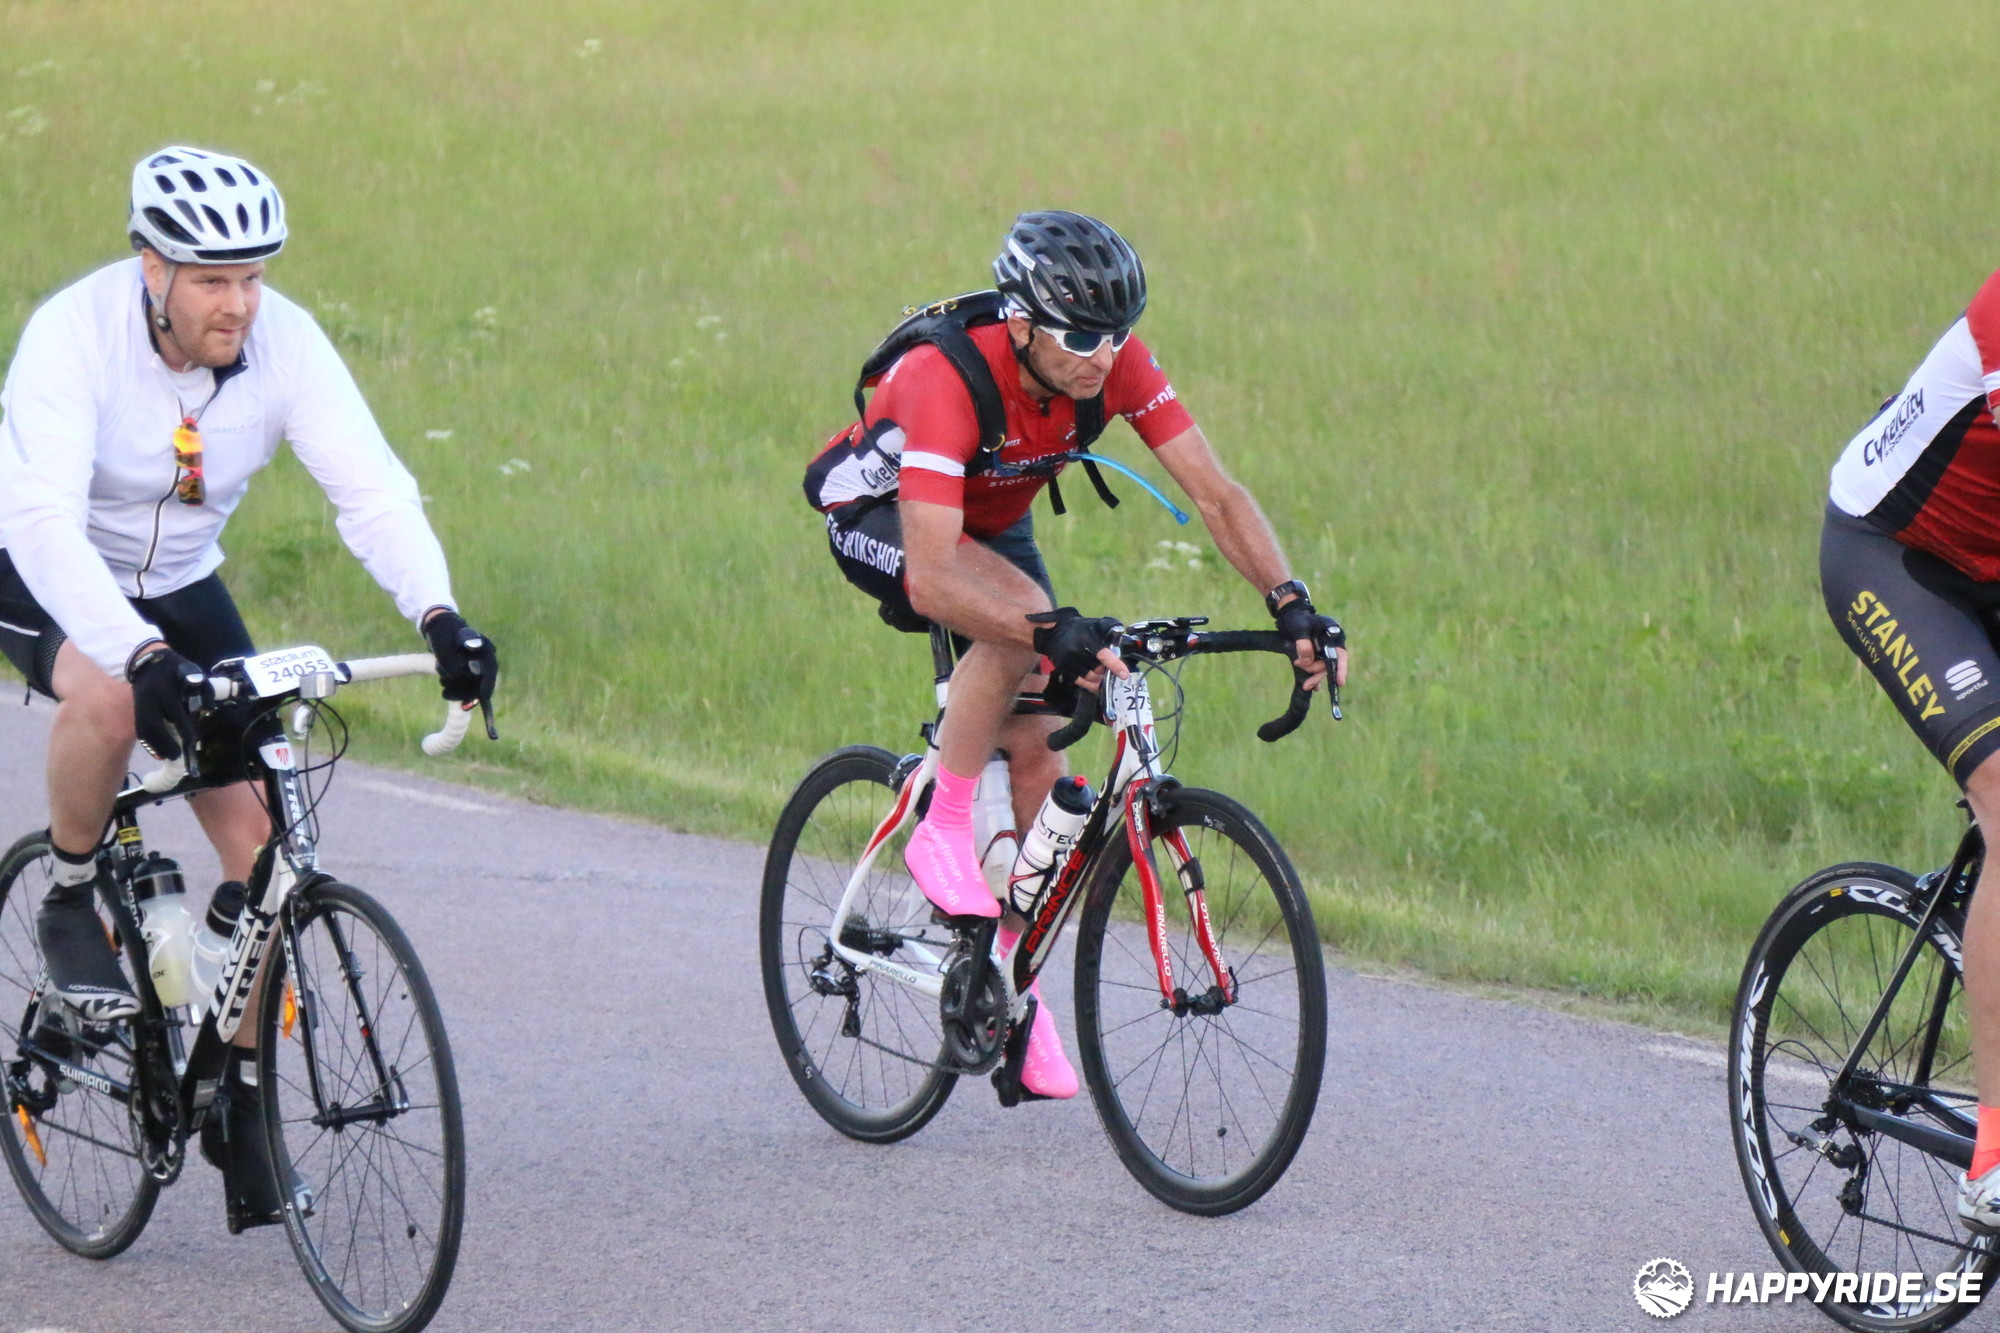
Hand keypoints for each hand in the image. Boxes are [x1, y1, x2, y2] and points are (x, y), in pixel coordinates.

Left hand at [128, 643, 205, 760]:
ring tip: (193, 727)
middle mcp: (160, 689)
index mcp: (144, 700)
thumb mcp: (142, 707)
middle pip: (174, 716)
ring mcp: (177, 679)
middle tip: (189, 744)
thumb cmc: (148, 691)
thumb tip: (162, 756)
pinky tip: (205, 709)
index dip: (162, 744)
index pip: (151, 726)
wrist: (150, 658)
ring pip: (189, 703)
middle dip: (184, 733)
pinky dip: (207, 702)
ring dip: (193, 719)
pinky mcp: (192, 671)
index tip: (173, 756)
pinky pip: (204, 690)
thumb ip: (151, 728)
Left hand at [422, 610, 497, 705]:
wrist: (438, 628)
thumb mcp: (442, 644)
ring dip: (458, 690)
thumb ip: (449, 659)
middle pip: (482, 681)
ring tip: (443, 688)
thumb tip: (456, 674)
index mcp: (483, 647)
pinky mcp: (467, 672)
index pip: (490, 668)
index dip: (488, 684)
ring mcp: (476, 666)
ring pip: (472, 686)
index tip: (485, 697)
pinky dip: (456, 691)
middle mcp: (482, 658)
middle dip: (470, 693)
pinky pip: (465, 686)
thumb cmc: (442, 633)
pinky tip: (445, 691)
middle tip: (461, 705)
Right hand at [1026, 608, 1128, 684]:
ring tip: (1102, 674)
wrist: (1054, 631)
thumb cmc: (1080, 628)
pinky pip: (1080, 682)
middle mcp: (1074, 649)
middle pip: (1097, 669)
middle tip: (1110, 669)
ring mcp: (1067, 660)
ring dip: (1099, 678)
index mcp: (1085, 637)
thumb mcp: (1095, 623)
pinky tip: (1094, 681)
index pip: (1102, 654)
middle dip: (1106, 671)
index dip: (1114, 665)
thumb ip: (1110, 627)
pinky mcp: (1062, 668)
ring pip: (1090, 677)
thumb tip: (1122, 635)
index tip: (1124, 674)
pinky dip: (1089, 684)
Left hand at [1272, 596, 1346, 691]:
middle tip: (1306, 682)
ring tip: (1305, 685)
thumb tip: (1308, 662)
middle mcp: (1332, 642)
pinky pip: (1318, 667)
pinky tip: (1313, 687)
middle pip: (1330, 663)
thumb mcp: (1299, 629)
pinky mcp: (1317, 653)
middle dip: (1318, 672)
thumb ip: (1304, 644)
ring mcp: (1325, 648)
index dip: (1341, 669)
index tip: (1340, 683)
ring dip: (1314, 675)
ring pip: (1323, 667)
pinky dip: (1314, 676)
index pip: (1340, 654)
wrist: (1289, 615)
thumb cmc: (1296, 619)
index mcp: (1333, 633)